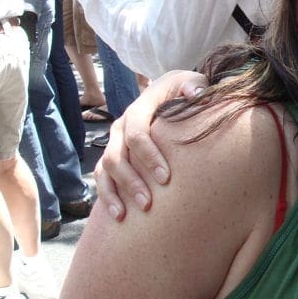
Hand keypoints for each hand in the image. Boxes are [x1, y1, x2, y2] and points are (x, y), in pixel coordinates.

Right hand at [94, 71, 207, 220]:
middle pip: (117, 156)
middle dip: (131, 181)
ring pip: (105, 169)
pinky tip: (118, 215)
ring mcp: (115, 141)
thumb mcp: (192, 82)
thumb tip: (195, 93)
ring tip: (128, 214)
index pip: (137, 134)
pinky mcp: (113, 155)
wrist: (171, 92)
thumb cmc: (187, 90)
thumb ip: (194, 86)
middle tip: (149, 203)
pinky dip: (107, 196)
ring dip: (116, 193)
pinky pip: (102, 178)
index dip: (148, 156)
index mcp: (140, 107)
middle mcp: (122, 125)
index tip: (166, 178)